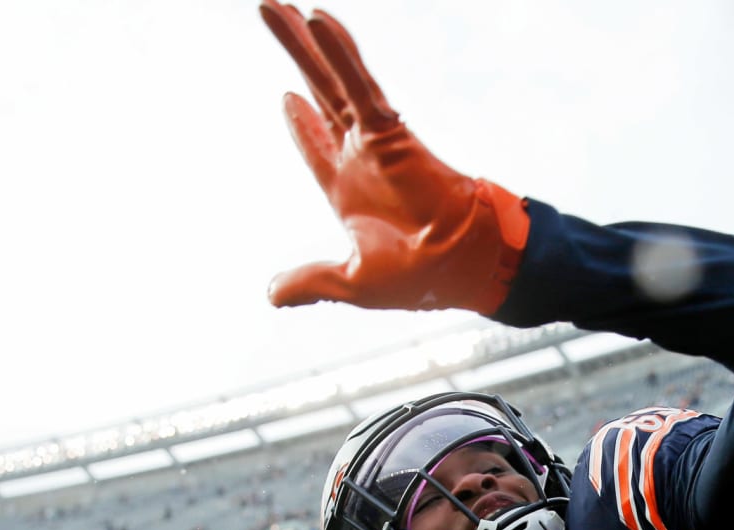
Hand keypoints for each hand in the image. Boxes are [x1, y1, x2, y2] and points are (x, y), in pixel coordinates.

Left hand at [259, 1, 528, 313]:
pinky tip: (316, 20)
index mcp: (351, 194)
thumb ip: (310, 282)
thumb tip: (271, 296)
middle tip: (271, 15)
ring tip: (273, 7)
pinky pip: (360, 85)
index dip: (301, 125)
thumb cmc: (420, 280)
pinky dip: (339, 54)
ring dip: (304, 43)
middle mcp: (362, 160)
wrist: (462, 267)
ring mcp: (376, 142)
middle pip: (319, 97)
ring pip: (333, 80)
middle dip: (296, 59)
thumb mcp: (352, 284)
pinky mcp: (391, 132)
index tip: (287, 98)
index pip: (318, 148)